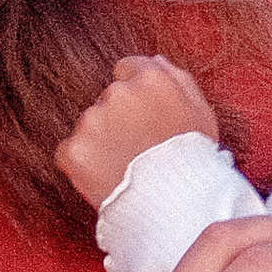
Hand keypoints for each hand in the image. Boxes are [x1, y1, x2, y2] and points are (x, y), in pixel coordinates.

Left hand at [58, 54, 225, 209]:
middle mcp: (118, 94)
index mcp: (151, 79)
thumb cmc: (194, 162)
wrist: (175, 208)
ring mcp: (92, 122)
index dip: (138, 96)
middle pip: (109, 99)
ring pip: (90, 125)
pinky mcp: (73, 151)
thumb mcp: (202, 113)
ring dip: (101, 141)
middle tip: (138, 148)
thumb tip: (154, 62)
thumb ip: (178, 79)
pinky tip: (106, 176)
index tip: (144, 117)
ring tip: (125, 166)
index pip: (128, 70)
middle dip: (119, 119)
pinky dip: (83, 164)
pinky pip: (70, 152)